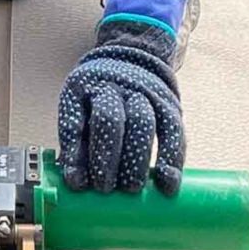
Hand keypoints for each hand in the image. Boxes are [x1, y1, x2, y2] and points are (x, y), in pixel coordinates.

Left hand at [56, 19, 183, 194]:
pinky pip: (173, 132)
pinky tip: (167, 182)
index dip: (76, 154)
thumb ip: (76, 143)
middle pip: (111, 121)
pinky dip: (171, 160)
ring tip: (132, 189)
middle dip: (107, 158)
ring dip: (137, 160)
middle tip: (106, 188)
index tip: (77, 183)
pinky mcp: (169, 105)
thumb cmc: (97, 98)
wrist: (132, 60)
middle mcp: (115, 87)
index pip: (77, 120)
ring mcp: (144, 94)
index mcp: (83, 87)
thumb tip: (76, 183)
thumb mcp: (78, 110)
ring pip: (143, 124)